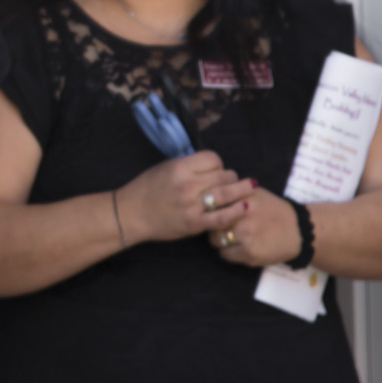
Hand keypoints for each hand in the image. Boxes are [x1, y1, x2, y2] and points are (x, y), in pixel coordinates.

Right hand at [116, 151, 253, 243]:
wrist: (131, 213)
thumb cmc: (146, 189)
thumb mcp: (165, 167)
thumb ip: (188, 166)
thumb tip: (213, 165)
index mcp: (179, 167)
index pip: (213, 159)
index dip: (218, 163)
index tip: (215, 169)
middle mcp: (187, 185)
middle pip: (223, 175)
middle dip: (230, 177)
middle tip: (230, 180)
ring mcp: (192, 205)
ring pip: (227, 194)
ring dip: (241, 190)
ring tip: (250, 187)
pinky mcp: (194, 223)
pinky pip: (222, 217)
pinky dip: (236, 211)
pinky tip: (244, 207)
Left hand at [213, 188, 302, 266]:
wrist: (298, 231)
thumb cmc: (273, 210)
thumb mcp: (254, 193)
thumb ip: (233, 192)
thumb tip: (209, 192)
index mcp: (242, 197)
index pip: (212, 202)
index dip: (208, 208)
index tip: (210, 211)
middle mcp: (242, 216)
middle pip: (210, 222)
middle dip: (211, 225)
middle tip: (219, 226)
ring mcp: (245, 235)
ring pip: (214, 240)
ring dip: (218, 240)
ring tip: (229, 237)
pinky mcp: (249, 253)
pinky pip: (225, 254)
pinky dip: (228, 252)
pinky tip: (238, 247)